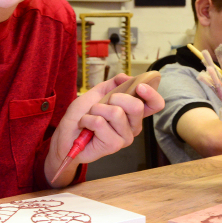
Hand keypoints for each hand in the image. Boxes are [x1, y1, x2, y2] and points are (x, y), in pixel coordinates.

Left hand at [47, 74, 163, 185]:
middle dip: (114, 98)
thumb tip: (126, 77)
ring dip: (96, 110)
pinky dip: (88, 120)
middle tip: (102, 105)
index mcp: (133, 113)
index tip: (140, 86)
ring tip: (91, 117)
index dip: (151, 94)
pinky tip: (86, 127)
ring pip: (116, 112)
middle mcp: (133, 126)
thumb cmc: (82, 116)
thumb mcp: (97, 93)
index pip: (155, 104)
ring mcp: (125, 137)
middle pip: (137, 106)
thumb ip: (113, 84)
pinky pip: (101, 123)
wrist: (66, 135)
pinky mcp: (114, 145)